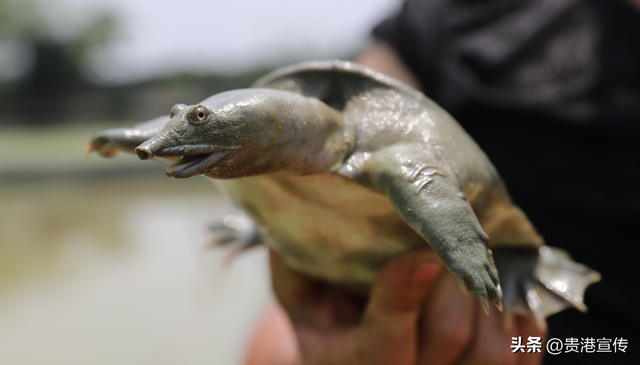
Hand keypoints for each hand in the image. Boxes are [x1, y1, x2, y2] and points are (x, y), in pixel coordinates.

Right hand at [253, 249, 544, 364]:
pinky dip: (522, 323)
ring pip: (490, 352)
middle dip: (455, 279)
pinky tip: (509, 292)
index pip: (382, 345)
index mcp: (345, 361)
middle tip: (452, 237)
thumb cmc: (323, 311)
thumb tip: (307, 200)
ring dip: (490, 297)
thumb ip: (296, 258)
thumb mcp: (296, 288)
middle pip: (448, 337)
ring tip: (478, 261)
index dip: (404, 295)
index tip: (423, 253)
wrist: (348, 349)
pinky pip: (517, 360)